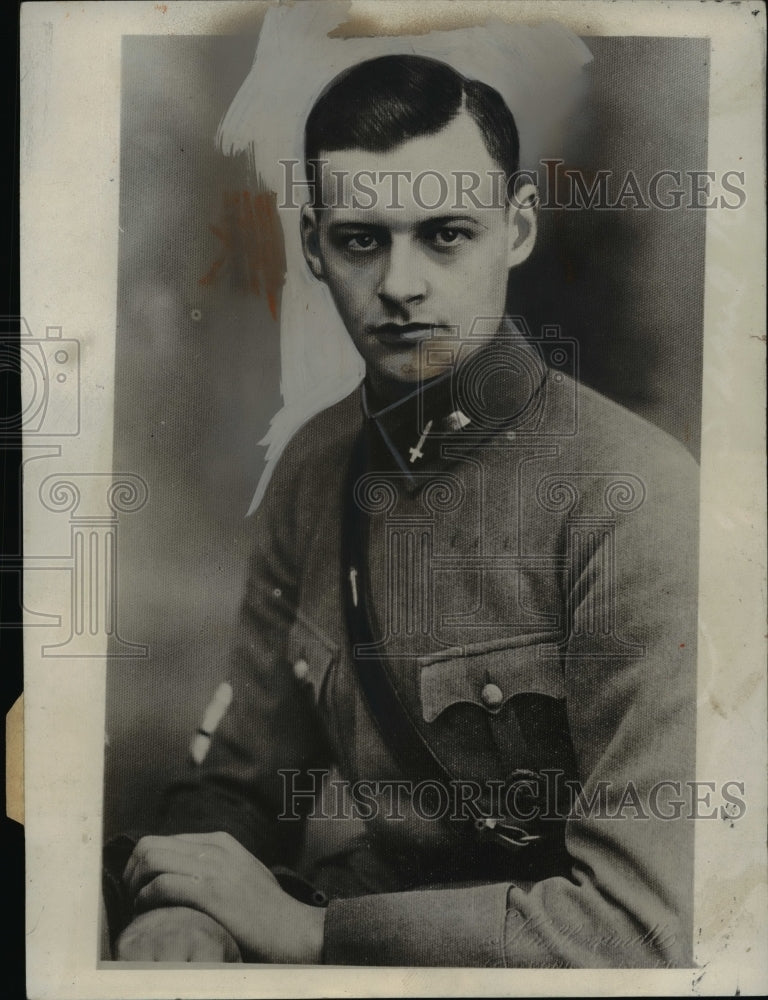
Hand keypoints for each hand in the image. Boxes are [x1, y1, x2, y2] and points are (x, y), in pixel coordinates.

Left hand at [123, 831, 325, 962]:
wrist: (295, 931)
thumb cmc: (268, 912)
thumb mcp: (243, 874)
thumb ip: (217, 867)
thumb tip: (183, 874)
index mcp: (221, 842)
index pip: (162, 840)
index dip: (141, 866)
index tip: (138, 890)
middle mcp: (215, 848)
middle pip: (150, 845)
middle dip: (131, 873)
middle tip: (131, 899)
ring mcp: (214, 868)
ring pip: (151, 860)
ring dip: (134, 886)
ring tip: (137, 908)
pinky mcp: (212, 893)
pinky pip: (161, 885)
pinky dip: (146, 900)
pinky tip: (149, 915)